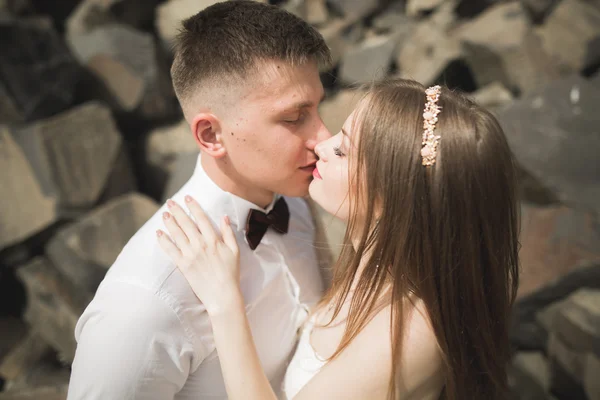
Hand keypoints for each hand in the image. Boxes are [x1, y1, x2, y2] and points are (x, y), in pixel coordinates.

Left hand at [156, 195, 240, 315]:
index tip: (187, 197)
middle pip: (186, 223)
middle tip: (170, 202)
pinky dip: (163, 240)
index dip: (193, 206)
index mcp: (214, 240)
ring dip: (169, 222)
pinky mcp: (183, 265)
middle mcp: (201, 244)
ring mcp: (190, 255)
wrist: (222, 294)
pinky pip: (170, 250)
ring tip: (164, 214)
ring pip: (177, 234)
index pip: (201, 218)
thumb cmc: (231, 273)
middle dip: (177, 211)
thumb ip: (228, 233)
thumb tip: (224, 217)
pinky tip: (158, 233)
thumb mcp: (235, 251)